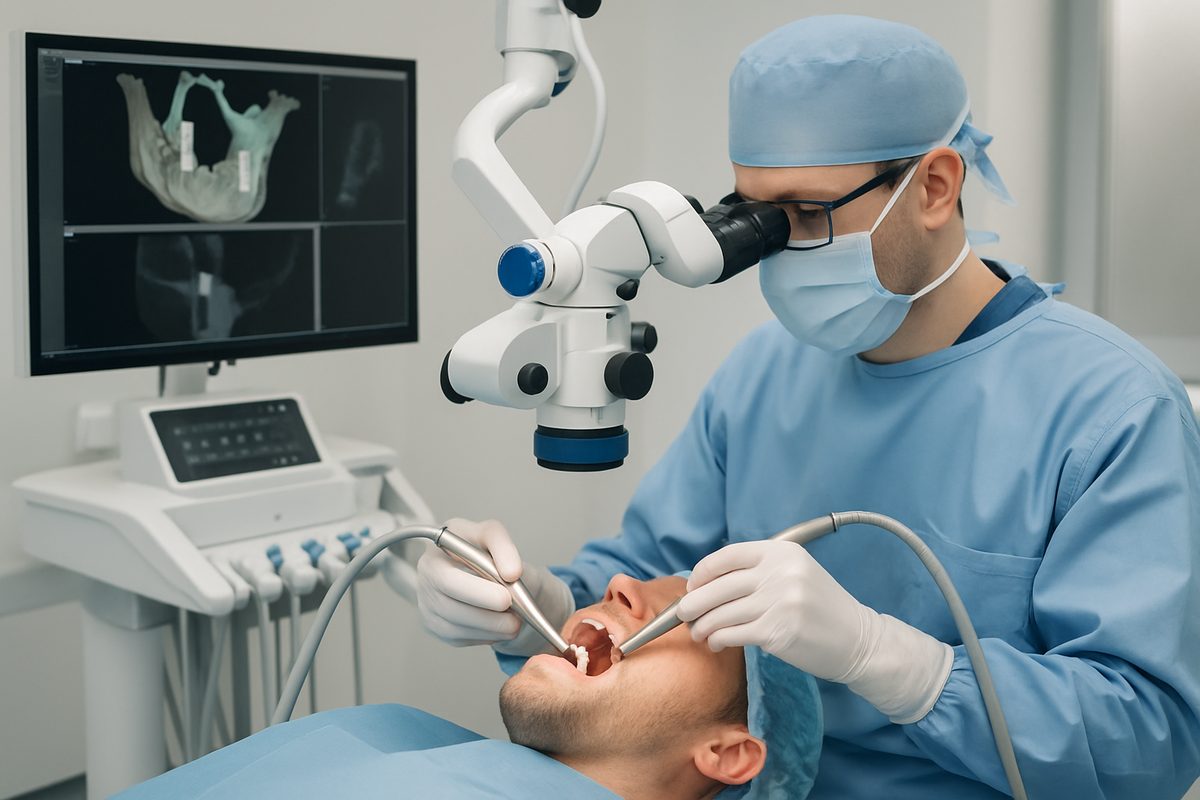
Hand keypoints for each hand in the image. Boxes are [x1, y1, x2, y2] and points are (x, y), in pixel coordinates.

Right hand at [417, 518, 572, 654]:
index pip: (448, 578)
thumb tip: (511, 573)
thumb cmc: (486, 552)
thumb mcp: (494, 537)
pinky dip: (485, 636)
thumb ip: (503, 546)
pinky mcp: (435, 625)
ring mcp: (427, 604)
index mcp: (436, 551)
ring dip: (490, 628)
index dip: (478, 591)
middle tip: (516, 617)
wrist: (489, 574)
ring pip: (455, 627)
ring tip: (515, 622)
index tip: (507, 594)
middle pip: (449, 607)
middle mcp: (426, 578)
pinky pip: (459, 638)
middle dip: (486, 615)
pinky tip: (500, 627)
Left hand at [678, 539, 952, 722]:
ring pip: (721, 613)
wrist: (858, 641)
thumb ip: (759, 571)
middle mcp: (780, 572)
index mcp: (782, 552)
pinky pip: (732, 634)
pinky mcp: (777, 632)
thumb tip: (708, 584)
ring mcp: (779, 602)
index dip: (702, 573)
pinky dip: (718, 639)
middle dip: (693, 603)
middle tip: (684, 615)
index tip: (692, 586)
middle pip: (718, 586)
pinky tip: (716, 643)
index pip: (727, 556)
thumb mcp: (796, 574)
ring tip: (699, 633)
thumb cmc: (822, 609)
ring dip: (702, 626)